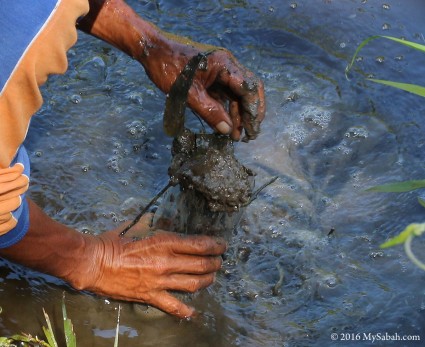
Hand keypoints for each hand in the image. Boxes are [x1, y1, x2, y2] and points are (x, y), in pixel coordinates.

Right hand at [70, 214, 226, 318]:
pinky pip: (173, 306)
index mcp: (164, 242)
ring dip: (207, 280)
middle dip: (215, 262)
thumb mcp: (137, 224)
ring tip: (212, 277)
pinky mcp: (150, 296)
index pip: (199, 244)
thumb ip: (154, 222)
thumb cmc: (114, 241)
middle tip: (220, 261)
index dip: (215, 245)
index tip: (222, 245)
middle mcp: (166, 262)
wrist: (94, 263)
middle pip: (201, 264)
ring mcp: (160, 281)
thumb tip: (164, 218)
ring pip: (193, 284)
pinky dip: (185, 310)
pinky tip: (193, 311)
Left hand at [78, 0, 264, 140]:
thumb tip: (227, 130)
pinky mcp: (212, 77)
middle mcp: (227, 66)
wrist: (151, 51)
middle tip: (250, 135)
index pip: (248, 88)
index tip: (252, 129)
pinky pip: (225, 95)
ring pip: (237, 94)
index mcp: (224, 65)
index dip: (253, 110)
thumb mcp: (188, 94)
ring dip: (239, 114)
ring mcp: (220, 71)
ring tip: (237, 136)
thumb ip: (209, 112)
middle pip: (248, 90)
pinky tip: (226, 125)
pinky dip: (228, 109)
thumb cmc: (167, 68)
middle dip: (251, 113)